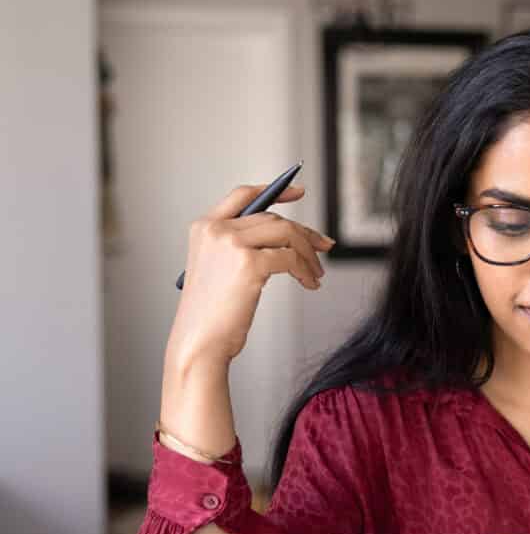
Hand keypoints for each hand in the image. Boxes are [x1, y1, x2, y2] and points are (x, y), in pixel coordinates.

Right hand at [166, 183, 332, 367]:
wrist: (200, 342)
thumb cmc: (212, 314)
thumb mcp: (219, 270)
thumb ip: (241, 246)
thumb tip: (288, 236)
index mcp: (204, 227)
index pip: (243, 195)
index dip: (274, 191)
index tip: (298, 192)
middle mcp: (215, 229)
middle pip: (273, 217)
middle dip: (304, 233)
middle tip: (325, 247)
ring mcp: (231, 244)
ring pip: (286, 233)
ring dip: (308, 253)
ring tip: (317, 274)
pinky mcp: (249, 263)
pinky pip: (291, 258)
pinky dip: (306, 270)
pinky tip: (310, 284)